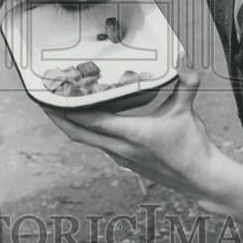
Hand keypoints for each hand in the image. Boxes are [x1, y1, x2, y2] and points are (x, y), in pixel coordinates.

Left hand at [43, 55, 223, 205]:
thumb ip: (186, 84)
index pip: (92, 122)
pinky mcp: (126, 161)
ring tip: (61, 106)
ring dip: (71, 125)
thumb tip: (185, 62)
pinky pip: (99, 143)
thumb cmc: (192, 148)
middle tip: (43, 101)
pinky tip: (90, 119)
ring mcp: (122, 157)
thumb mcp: (188, 111)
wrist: (200, 180)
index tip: (52, 100)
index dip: (68, 111)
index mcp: (133, 135)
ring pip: (87, 140)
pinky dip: (88, 131)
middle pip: (79, 134)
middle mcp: (122, 148)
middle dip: (58, 118)